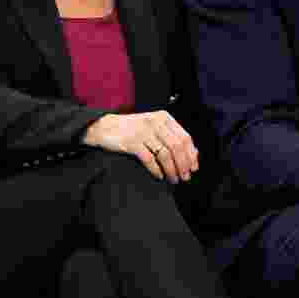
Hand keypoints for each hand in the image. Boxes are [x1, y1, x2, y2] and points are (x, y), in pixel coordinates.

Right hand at [82, 111, 198, 183]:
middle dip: (183, 164)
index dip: (191, 154)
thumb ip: (171, 137)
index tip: (193, 167)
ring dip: (172, 169)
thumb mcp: (154, 127)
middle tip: (185, 177)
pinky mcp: (132, 142)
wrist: (104, 127)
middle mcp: (156, 123)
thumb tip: (193, 154)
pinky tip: (160, 176)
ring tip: (174, 179)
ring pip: (165, 154)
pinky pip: (149, 159)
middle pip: (177, 146)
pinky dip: (156, 169)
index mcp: (164, 118)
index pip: (185, 137)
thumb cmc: (132, 129)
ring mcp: (144, 132)